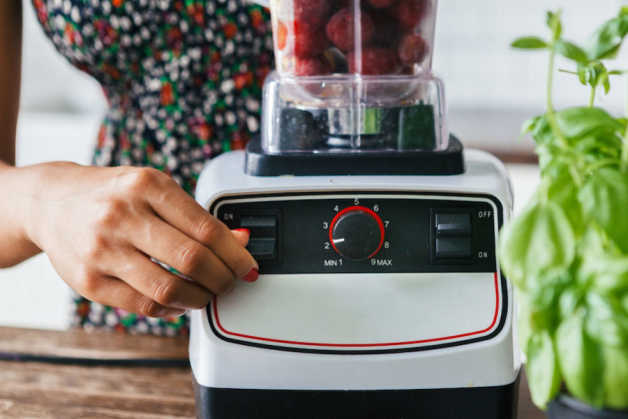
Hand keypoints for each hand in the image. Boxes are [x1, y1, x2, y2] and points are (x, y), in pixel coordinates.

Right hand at [24, 162, 258, 317]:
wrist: (50, 202)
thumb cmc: (112, 194)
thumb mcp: (154, 190)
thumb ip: (196, 216)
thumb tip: (241, 241)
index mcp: (146, 185)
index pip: (206, 228)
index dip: (235, 254)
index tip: (247, 266)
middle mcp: (122, 215)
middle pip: (192, 260)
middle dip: (223, 278)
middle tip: (230, 282)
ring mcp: (102, 250)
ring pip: (168, 289)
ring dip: (200, 298)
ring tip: (207, 294)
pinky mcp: (89, 281)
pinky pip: (142, 306)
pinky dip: (171, 309)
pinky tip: (179, 302)